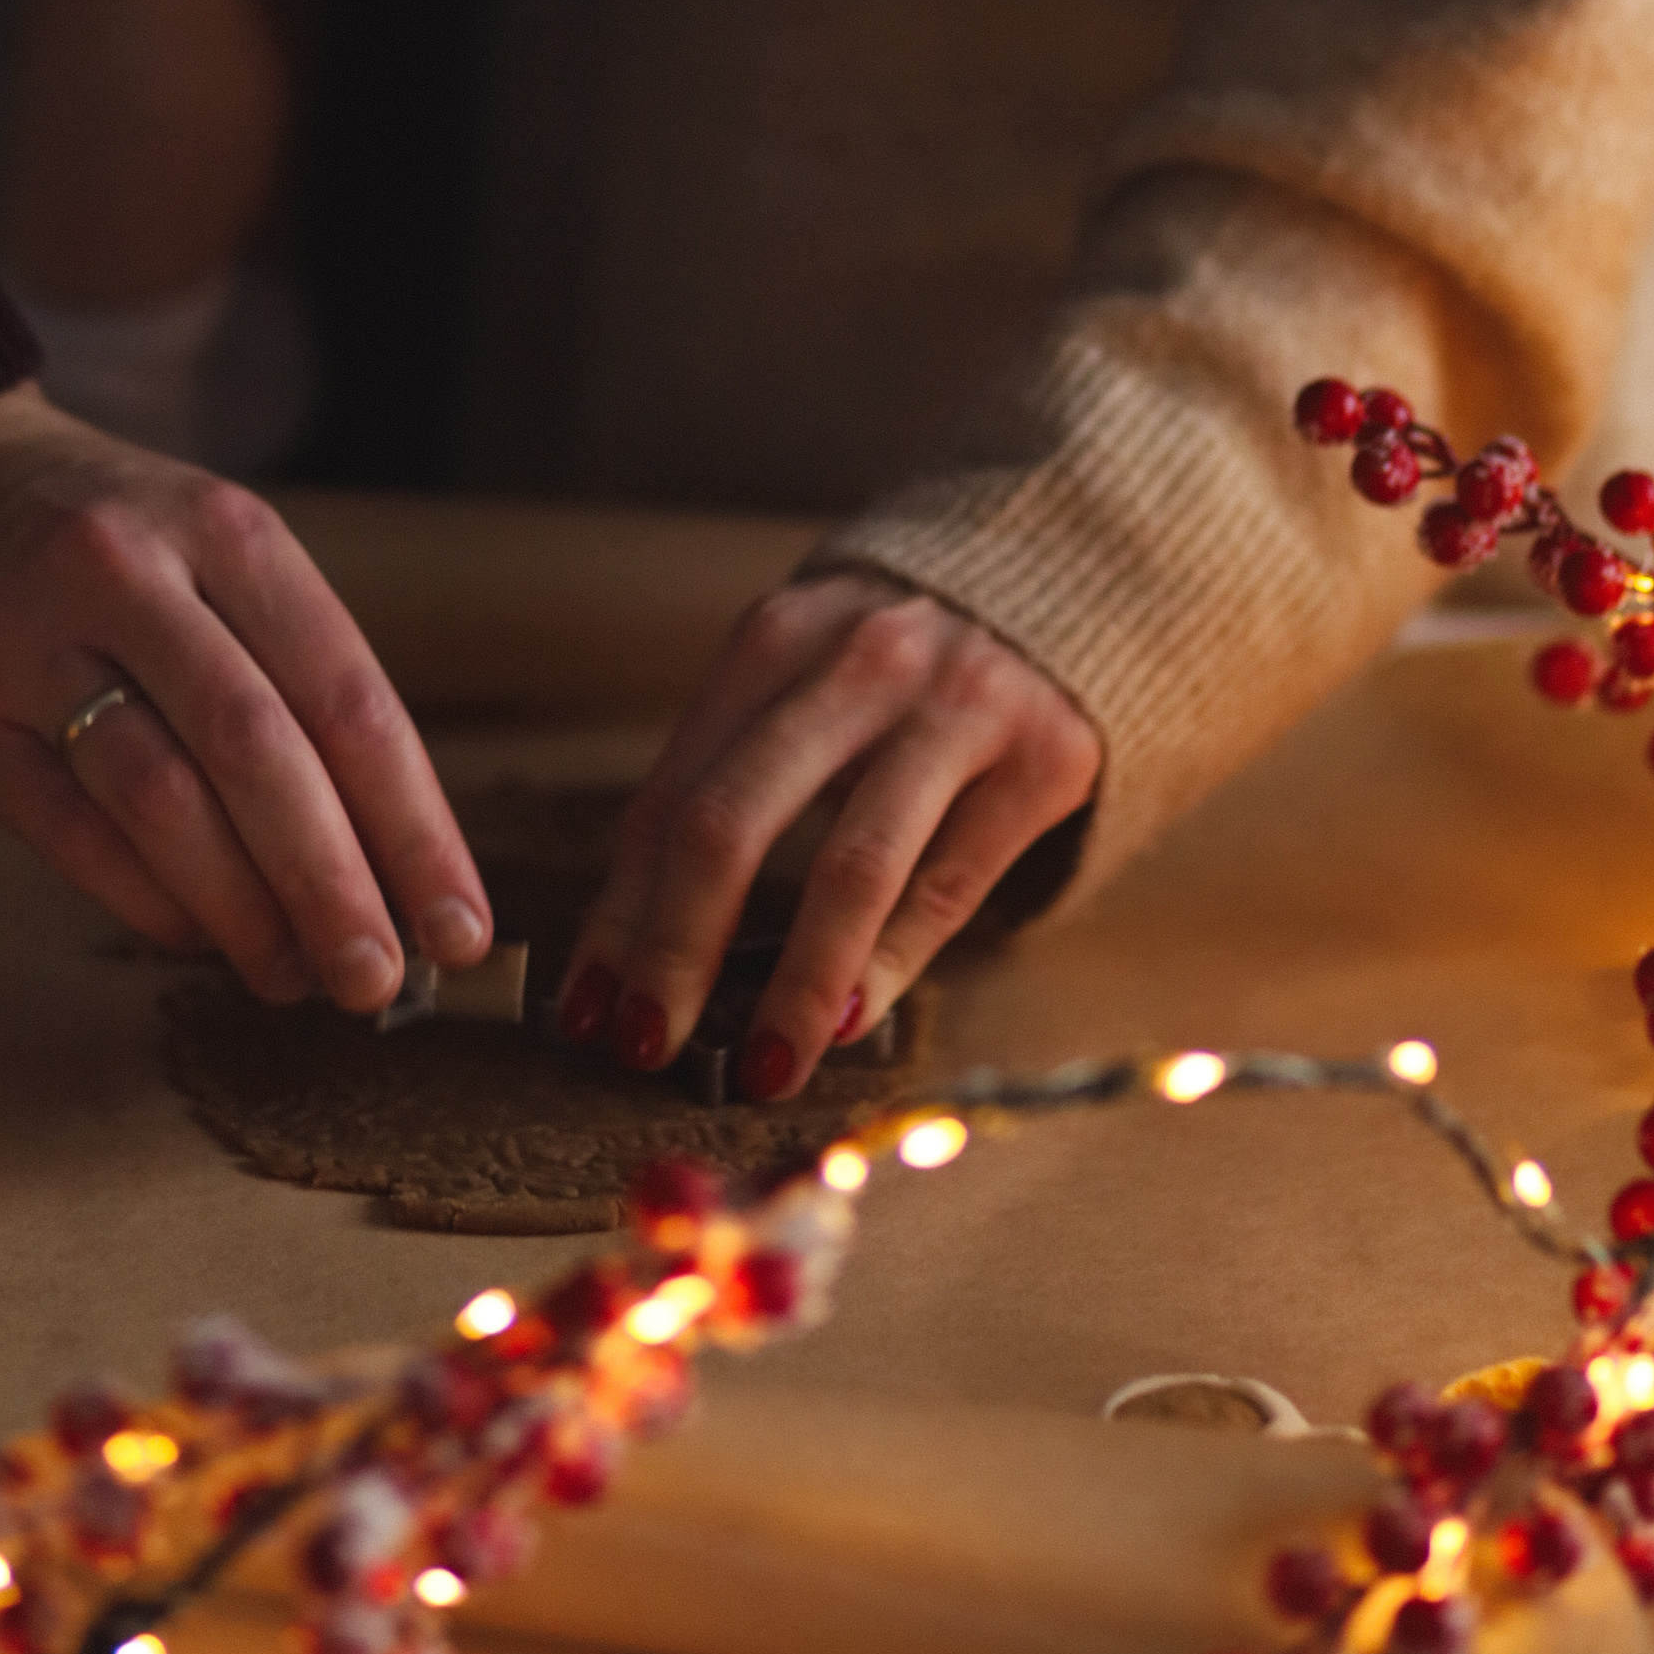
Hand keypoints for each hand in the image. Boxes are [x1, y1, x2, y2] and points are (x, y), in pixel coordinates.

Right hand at [0, 383, 490, 1010]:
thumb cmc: (105, 546)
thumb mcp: (214, 556)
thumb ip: (294, 687)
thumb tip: (388, 866)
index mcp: (227, 532)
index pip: (348, 698)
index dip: (414, 827)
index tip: (460, 926)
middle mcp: (131, 574)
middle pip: (259, 753)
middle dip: (335, 886)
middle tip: (379, 982)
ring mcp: (32, 643)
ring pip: (162, 799)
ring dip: (244, 910)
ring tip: (296, 978)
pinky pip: (72, 833)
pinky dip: (152, 901)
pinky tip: (202, 938)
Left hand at [557, 573, 1098, 1096]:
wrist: (1067, 586)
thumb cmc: (899, 668)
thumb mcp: (803, 684)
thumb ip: (733, 783)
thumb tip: (641, 941)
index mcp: (774, 640)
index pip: (669, 797)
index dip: (620, 914)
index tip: (586, 1006)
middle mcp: (859, 664)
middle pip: (733, 825)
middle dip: (677, 952)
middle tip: (644, 1044)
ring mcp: (957, 706)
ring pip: (850, 868)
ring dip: (792, 986)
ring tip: (762, 1067)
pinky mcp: (1043, 757)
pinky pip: (947, 886)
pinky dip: (887, 965)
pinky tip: (844, 1022)